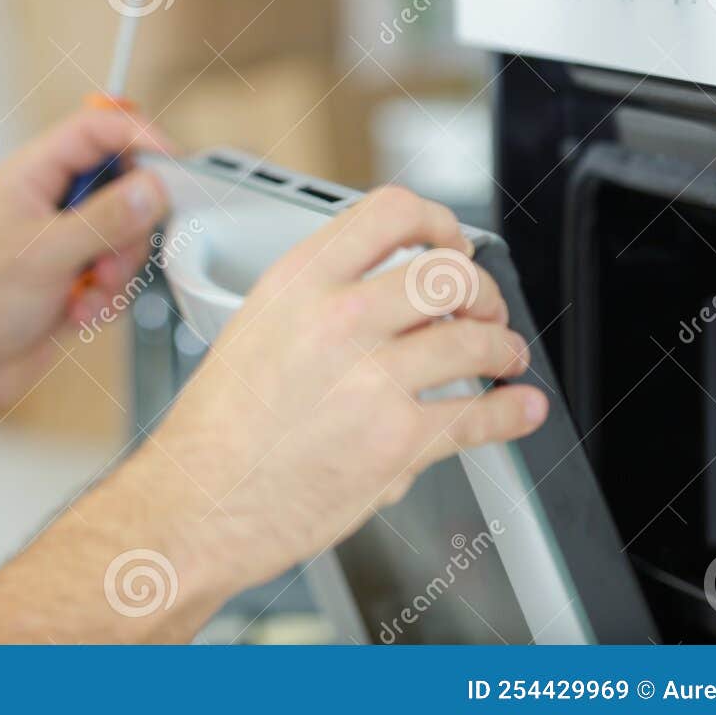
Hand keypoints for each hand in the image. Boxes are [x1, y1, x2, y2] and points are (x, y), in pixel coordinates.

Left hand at [0, 108, 173, 411]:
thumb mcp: (45, 255)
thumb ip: (104, 220)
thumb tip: (151, 189)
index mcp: (30, 175)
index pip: (95, 130)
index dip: (137, 136)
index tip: (172, 162)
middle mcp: (49, 201)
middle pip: (121, 184)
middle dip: (128, 227)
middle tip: (114, 254)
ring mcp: (64, 239)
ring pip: (125, 234)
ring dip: (116, 270)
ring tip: (88, 293)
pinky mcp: (75, 275)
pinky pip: (117, 272)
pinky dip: (106, 297)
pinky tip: (78, 314)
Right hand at [149, 185, 546, 588]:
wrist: (199, 502)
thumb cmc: (217, 429)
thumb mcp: (254, 330)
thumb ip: (318, 302)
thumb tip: (384, 295)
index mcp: (297, 283)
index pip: (391, 213)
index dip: (439, 222)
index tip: (450, 241)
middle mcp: (337, 320)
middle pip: (449, 274)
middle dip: (481, 292)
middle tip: (482, 311)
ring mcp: (372, 380)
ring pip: (475, 342)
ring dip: (502, 348)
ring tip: (502, 358)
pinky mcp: (397, 442)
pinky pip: (477, 417)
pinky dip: (510, 413)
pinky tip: (516, 408)